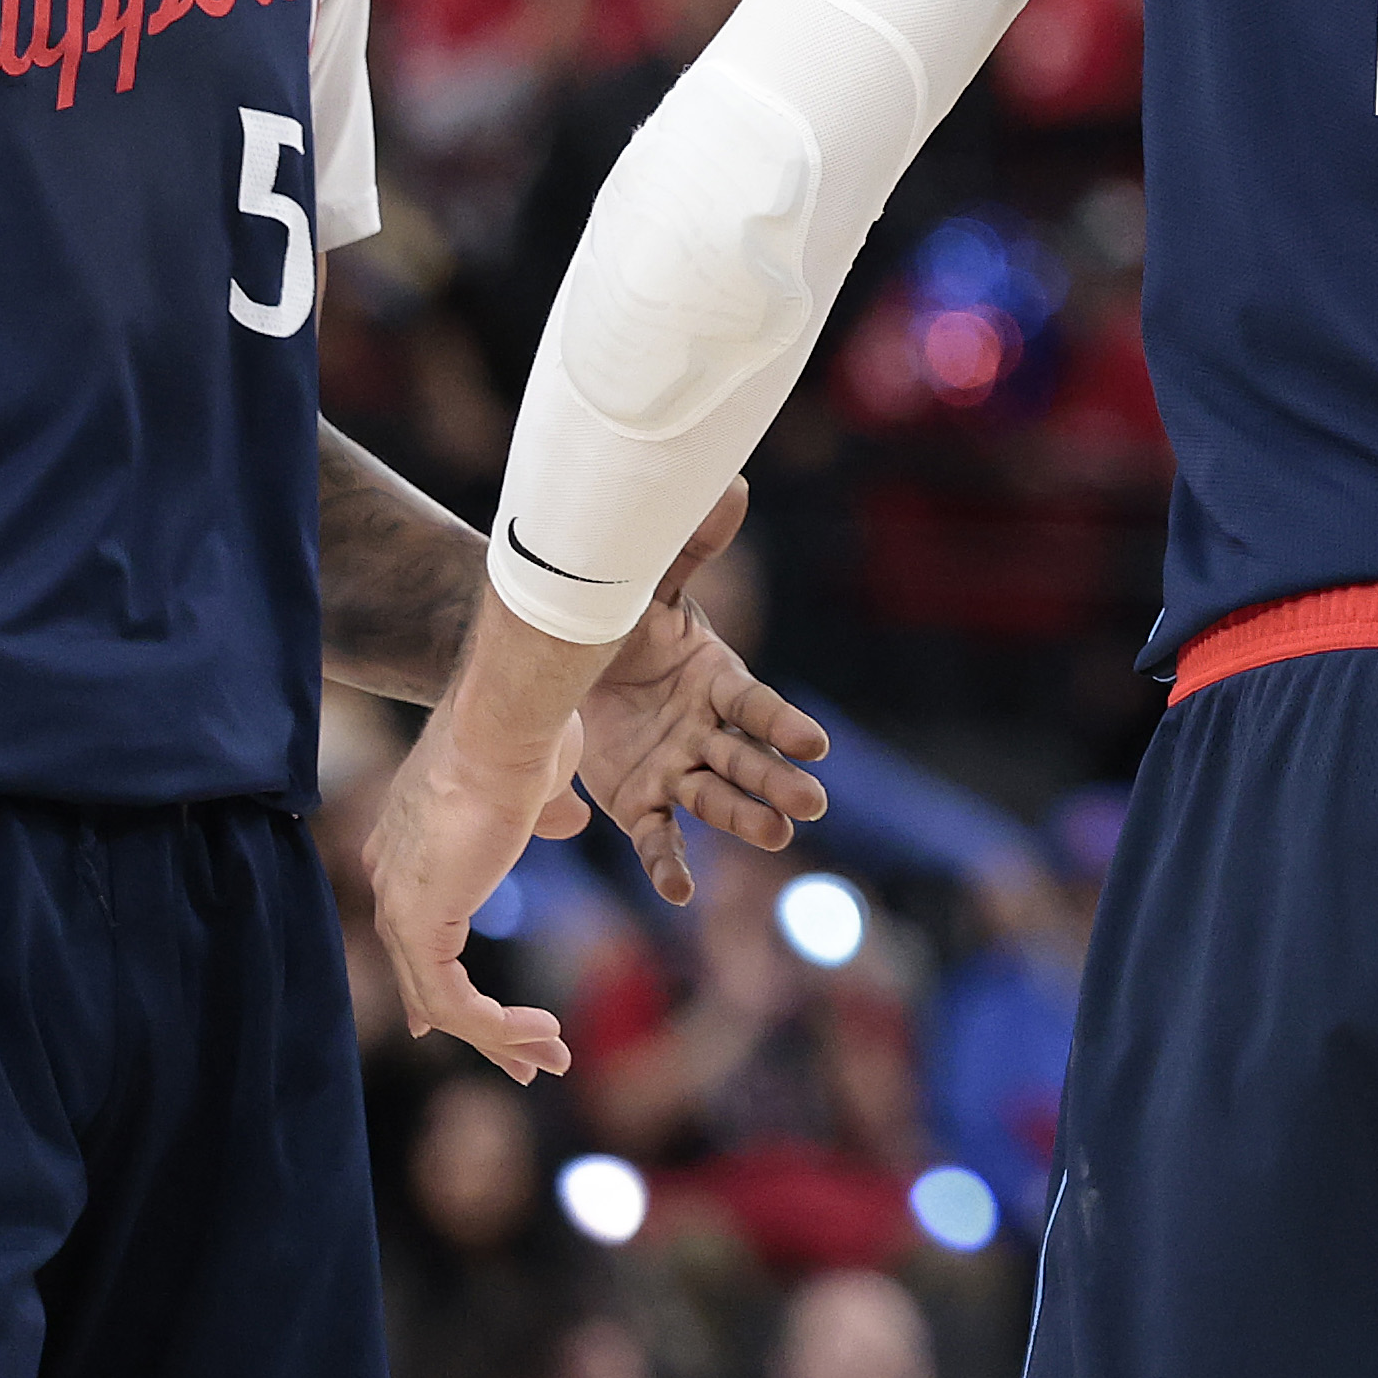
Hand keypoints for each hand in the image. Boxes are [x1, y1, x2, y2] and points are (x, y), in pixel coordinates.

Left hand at [369, 692, 578, 1080]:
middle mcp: (391, 879)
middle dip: (482, 1029)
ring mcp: (399, 905)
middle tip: (528, 1062)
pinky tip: (540, 1031)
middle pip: (425, 977)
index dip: (440, 986)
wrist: (505, 725)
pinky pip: (453, 1003)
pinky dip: (497, 1027)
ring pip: (441, 1003)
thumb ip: (544, 814)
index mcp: (409, 845)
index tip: (468, 1025)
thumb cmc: (525, 737)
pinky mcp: (418, 925)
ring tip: (552, 1056)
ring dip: (500, 1037)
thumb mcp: (537, 787)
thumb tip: (570, 821)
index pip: (415, 933)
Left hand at [564, 483, 831, 904]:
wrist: (563, 662)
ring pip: (714, 799)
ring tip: (773, 837)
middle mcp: (706, 731)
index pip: (757, 706)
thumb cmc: (620, 623)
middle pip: (748, 759)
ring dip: (742, 818)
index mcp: (718, 680)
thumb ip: (691, 547)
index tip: (814, 745)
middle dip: (777, 781)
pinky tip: (678, 893)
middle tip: (811, 804)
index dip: (783, 725)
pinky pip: (658, 837)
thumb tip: (732, 484)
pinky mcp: (640, 801)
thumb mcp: (652, 589)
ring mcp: (675, 769)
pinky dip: (668, 864)